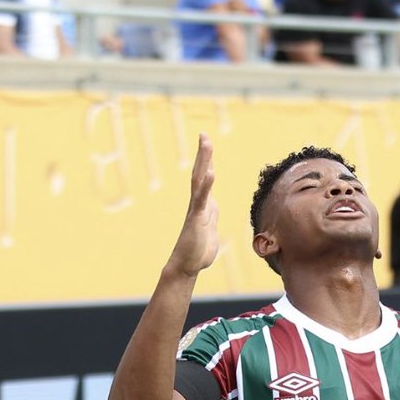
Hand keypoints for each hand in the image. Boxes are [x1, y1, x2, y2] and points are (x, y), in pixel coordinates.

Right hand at [169, 134, 219, 277]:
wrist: (188, 265)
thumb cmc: (199, 250)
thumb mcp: (210, 227)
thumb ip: (211, 214)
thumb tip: (211, 205)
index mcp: (203, 204)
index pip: (205, 178)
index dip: (207, 161)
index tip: (207, 142)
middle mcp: (198, 203)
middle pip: (200, 173)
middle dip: (203, 154)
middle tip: (204, 134)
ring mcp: (196, 209)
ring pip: (199, 180)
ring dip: (204, 161)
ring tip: (206, 143)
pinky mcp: (197, 218)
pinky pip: (202, 199)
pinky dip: (206, 186)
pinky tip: (211, 173)